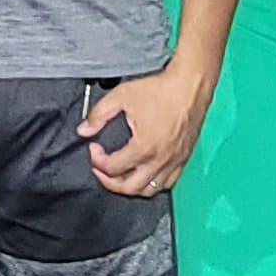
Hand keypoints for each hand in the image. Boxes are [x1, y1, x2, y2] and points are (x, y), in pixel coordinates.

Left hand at [79, 62, 212, 194]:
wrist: (191, 85)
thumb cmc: (162, 89)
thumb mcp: (122, 95)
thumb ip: (99, 114)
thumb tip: (84, 130)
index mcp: (144, 147)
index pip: (112, 168)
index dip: (97, 160)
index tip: (94, 149)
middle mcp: (160, 160)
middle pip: (129, 188)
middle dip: (109, 181)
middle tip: (101, 168)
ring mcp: (174, 162)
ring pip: (149, 190)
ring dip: (130, 186)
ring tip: (121, 174)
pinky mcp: (183, 159)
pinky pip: (167, 183)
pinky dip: (153, 184)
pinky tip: (144, 173)